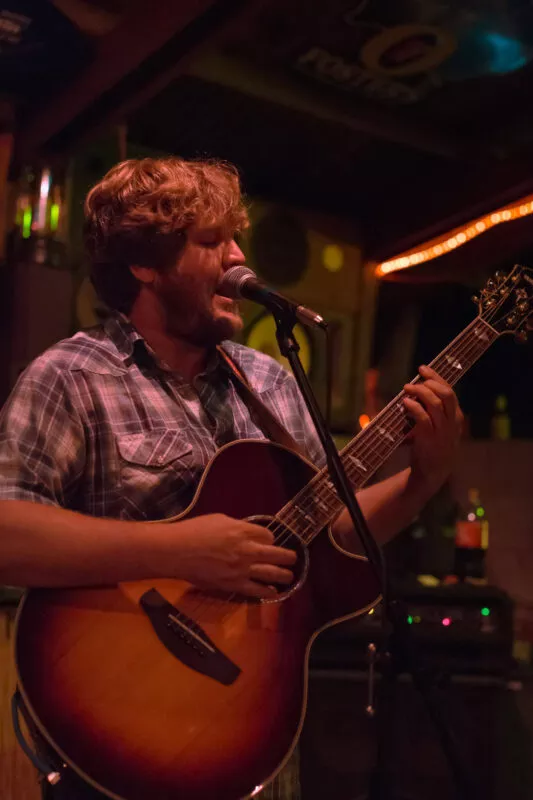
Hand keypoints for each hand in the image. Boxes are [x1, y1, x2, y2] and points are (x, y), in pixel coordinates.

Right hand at [171, 513, 296, 598]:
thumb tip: (246, 532)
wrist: (177, 551)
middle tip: (293, 558)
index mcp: (243, 531)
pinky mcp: (234, 585)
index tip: (268, 542)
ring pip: (271, 573)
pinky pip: (256, 590)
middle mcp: (247, 550)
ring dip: (284, 575)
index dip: (270, 539)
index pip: (268, 536)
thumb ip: (237, 526)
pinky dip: (268, 591)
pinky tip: (274, 592)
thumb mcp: (219, 519)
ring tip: (290, 576)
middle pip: (276, 554)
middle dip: (288, 556)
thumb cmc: (195, 530)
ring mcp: (242, 569)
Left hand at [403, 365, 463, 496]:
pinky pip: (423, 417)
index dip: (436, 377)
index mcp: (456, 416)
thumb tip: (415, 390)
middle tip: (413, 382)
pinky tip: (405, 403)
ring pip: (435, 403)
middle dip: (429, 382)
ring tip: (407, 389)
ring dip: (420, 392)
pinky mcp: (430, 439)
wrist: (433, 472)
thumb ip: (432, 410)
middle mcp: (452, 422)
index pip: (449, 390)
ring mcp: (442, 431)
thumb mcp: (439, 426)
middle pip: (446, 393)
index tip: (423, 368)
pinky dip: (414, 407)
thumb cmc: (433, 446)